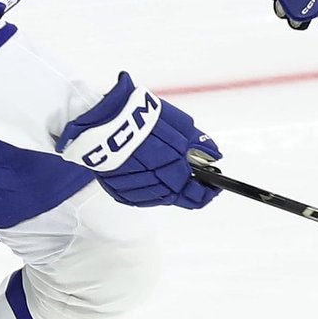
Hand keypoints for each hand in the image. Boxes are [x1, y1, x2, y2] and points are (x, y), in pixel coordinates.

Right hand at [56, 73, 221, 208]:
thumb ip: (198, 145)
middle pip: (177, 197)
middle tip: (187, 170)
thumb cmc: (142, 120)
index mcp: (174, 176)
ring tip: (161, 162)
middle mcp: (155, 190)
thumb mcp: (179, 126)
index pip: (197, 196)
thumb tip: (214, 156)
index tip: (212, 184)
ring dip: (164, 184)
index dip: (207, 191)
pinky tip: (144, 168)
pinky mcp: (117, 190)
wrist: (103, 122)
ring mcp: (135, 192)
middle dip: (185, 185)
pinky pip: (137, 193)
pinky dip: (145, 184)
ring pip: (157, 197)